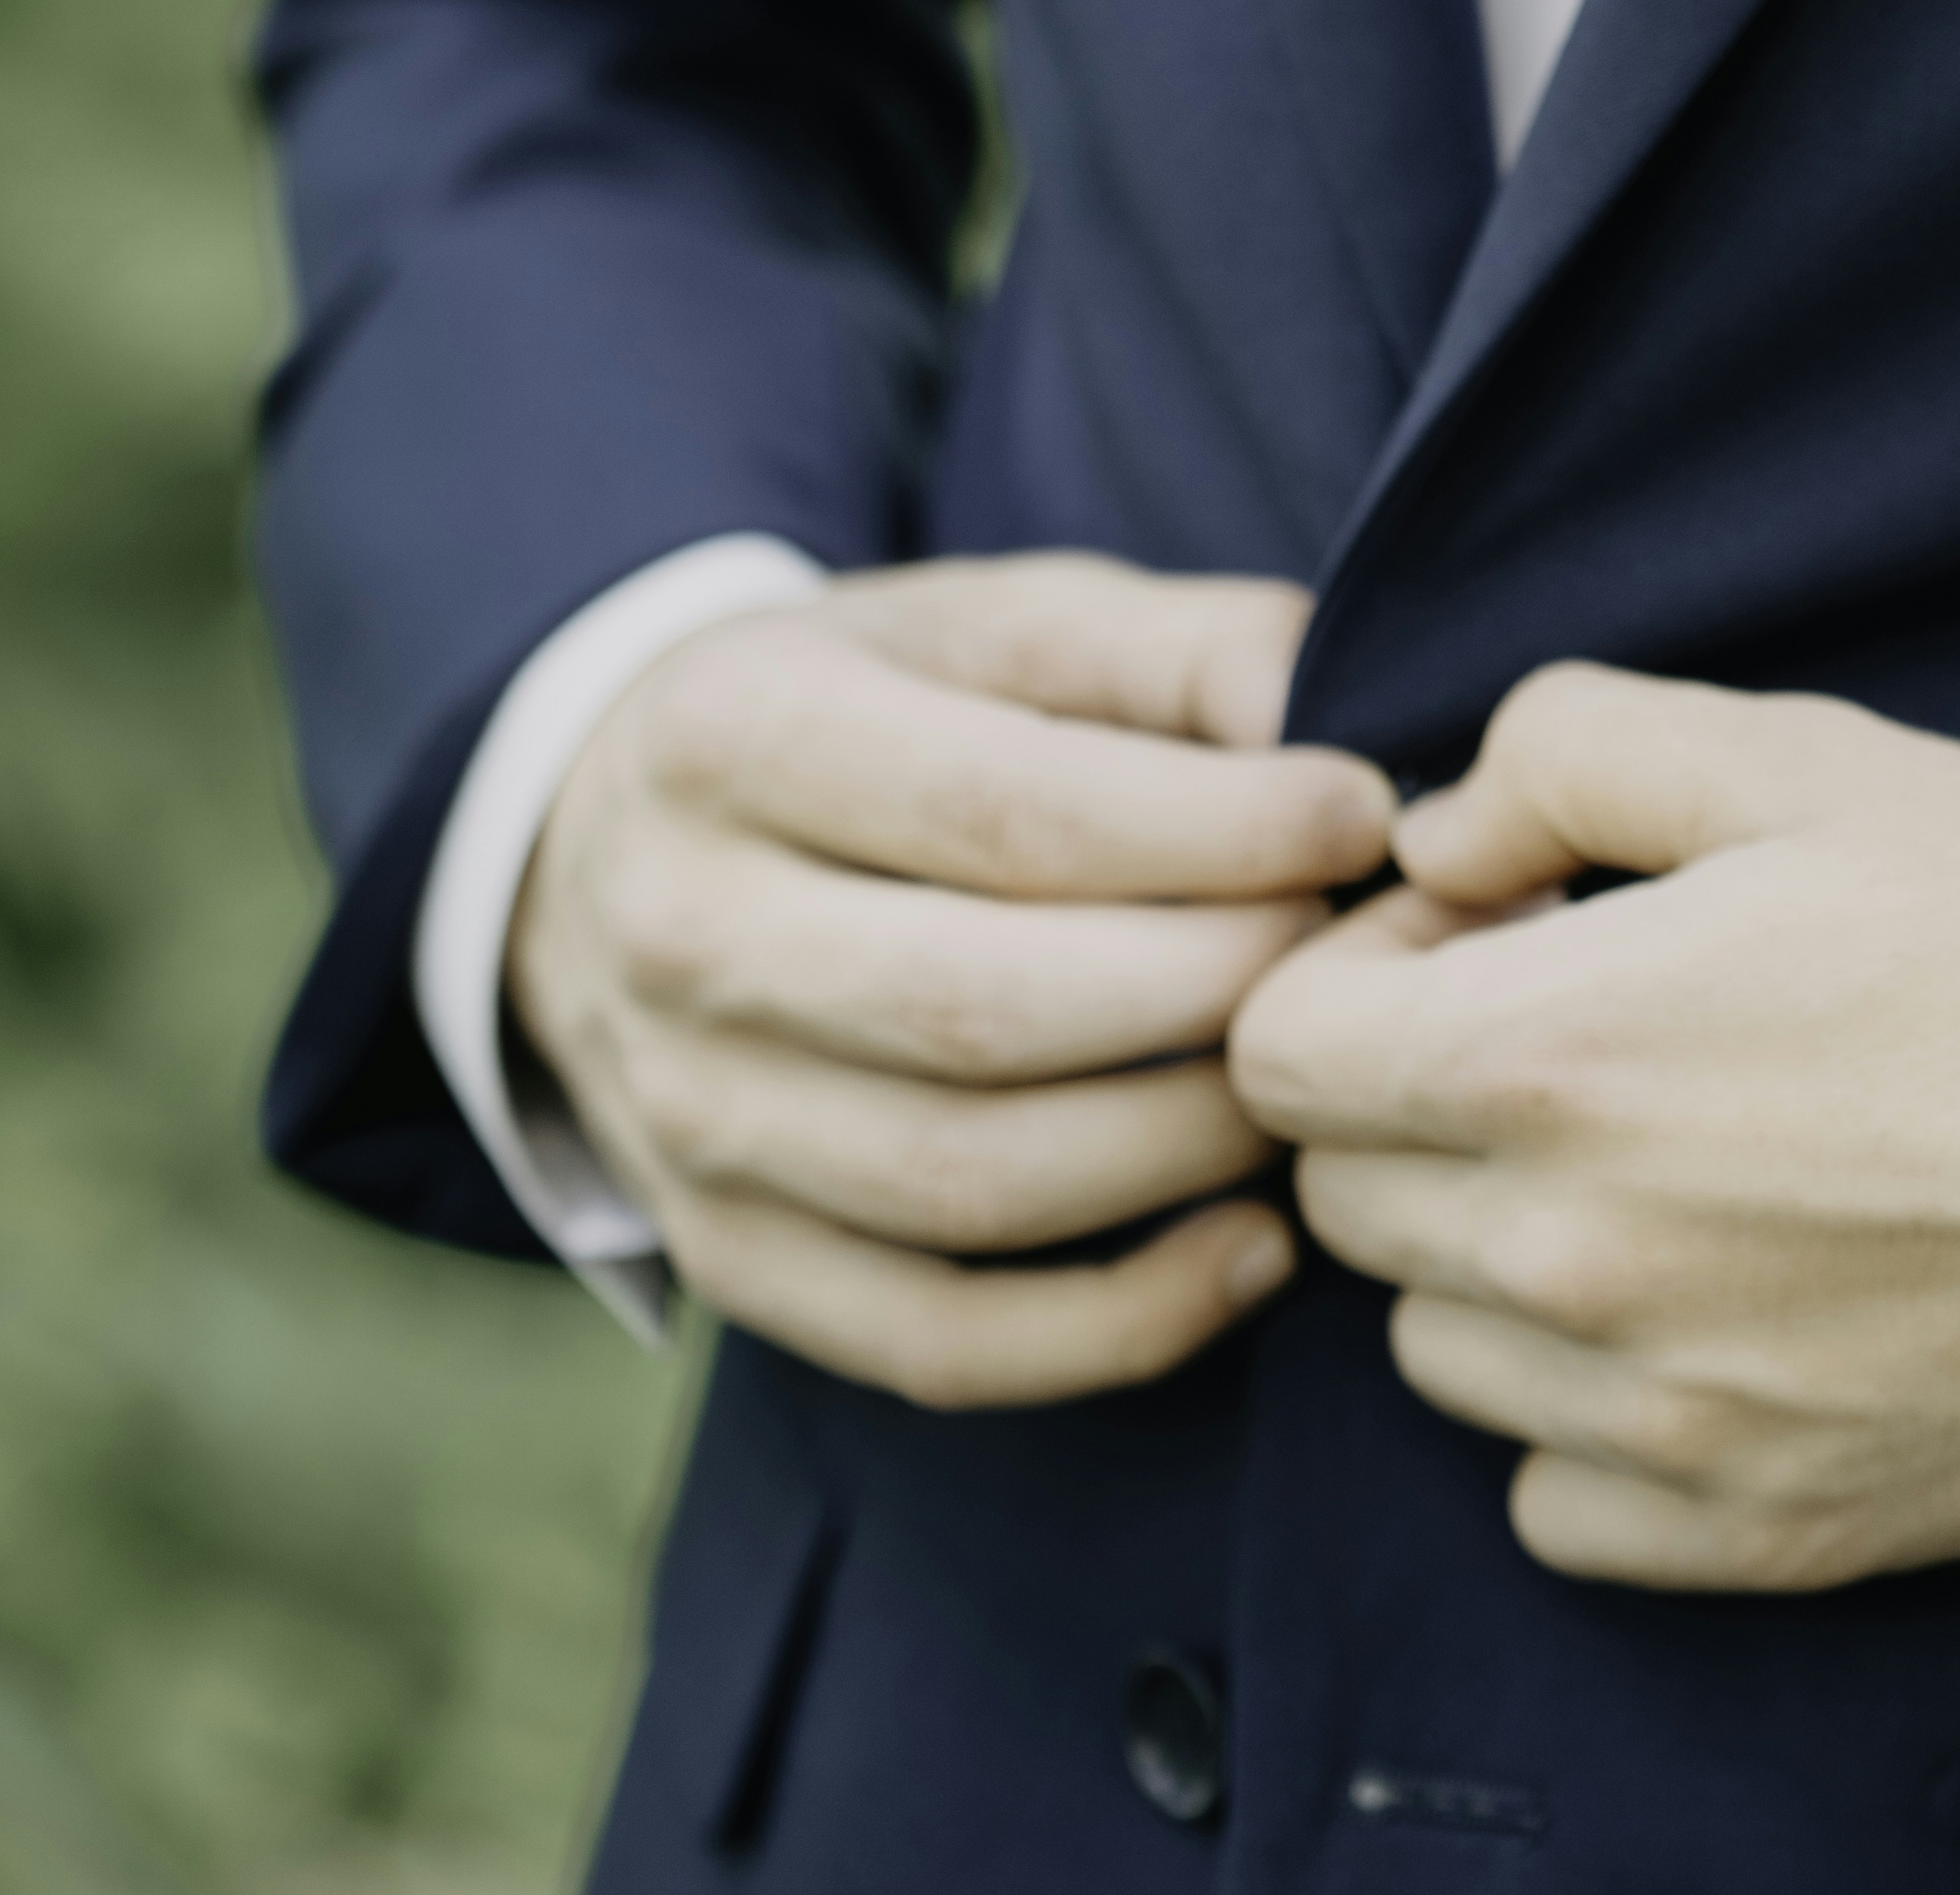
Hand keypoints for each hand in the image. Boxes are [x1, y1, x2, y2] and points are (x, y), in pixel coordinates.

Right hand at [508, 551, 1395, 1406]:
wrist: (600, 837)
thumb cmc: (861, 706)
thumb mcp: (990, 620)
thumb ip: (1170, 649)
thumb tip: (1321, 730)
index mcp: (739, 731)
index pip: (1009, 813)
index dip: (1217, 828)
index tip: (1359, 816)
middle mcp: (684, 932)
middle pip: (984, 1009)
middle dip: (1212, 987)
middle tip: (1342, 951)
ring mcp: (688, 1116)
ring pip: (966, 1184)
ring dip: (1182, 1149)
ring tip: (1304, 1079)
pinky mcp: (724, 1253)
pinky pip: (932, 1339)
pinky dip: (1110, 1327)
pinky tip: (1248, 1253)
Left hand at [1225, 666, 1959, 1590]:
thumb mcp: (1806, 755)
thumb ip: (1566, 751)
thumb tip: (1439, 843)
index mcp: (1556, 1056)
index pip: (1276, 1053)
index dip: (1353, 975)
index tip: (1478, 946)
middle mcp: (1571, 1258)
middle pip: (1347, 1197)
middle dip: (1419, 1103)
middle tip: (1583, 1038)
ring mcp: (1660, 1418)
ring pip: (1437, 1350)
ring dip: (1498, 1257)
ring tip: (1662, 1166)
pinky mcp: (1754, 1530)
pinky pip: (1550, 1494)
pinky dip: (1589, 1414)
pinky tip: (1713, 1306)